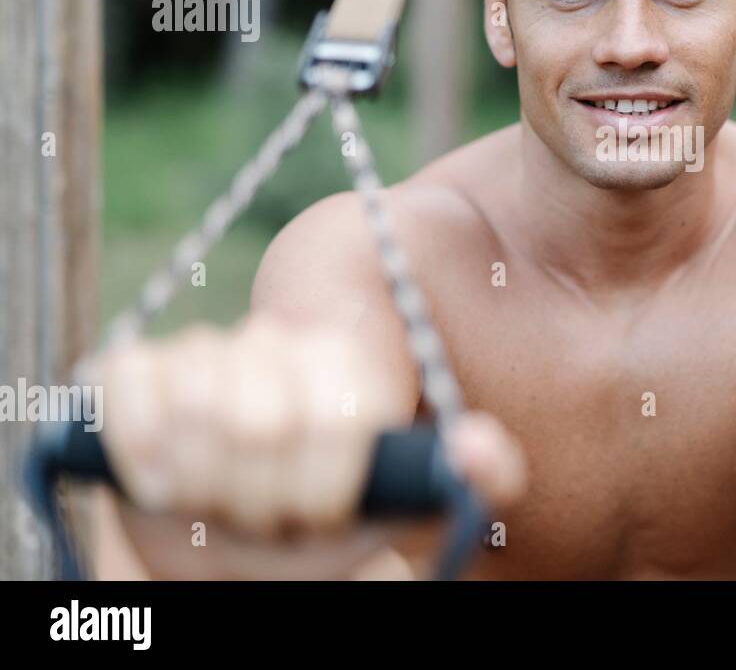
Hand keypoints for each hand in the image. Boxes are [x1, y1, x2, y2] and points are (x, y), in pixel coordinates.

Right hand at [85, 316, 525, 578]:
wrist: (242, 516)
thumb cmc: (330, 514)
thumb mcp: (408, 503)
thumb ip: (469, 477)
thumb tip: (482, 455)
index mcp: (352, 371)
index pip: (337, 418)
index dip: (321, 487)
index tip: (318, 513)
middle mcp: (283, 344)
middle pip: (262, 421)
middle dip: (261, 497)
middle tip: (267, 517)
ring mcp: (207, 352)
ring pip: (198, 406)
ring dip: (205, 484)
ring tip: (223, 500)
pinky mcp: (136, 367)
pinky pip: (128, 389)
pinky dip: (140, 448)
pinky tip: (164, 476)